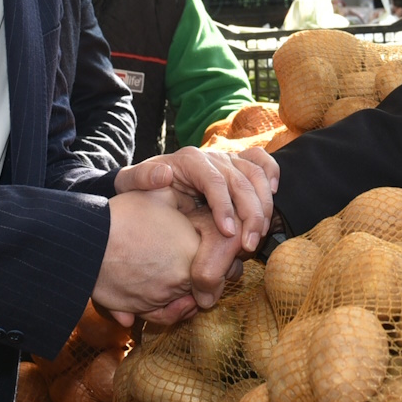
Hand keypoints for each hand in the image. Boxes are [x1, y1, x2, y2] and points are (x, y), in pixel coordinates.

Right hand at [96, 187, 239, 324]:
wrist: (86, 244)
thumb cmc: (122, 216)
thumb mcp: (158, 195)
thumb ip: (184, 196)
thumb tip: (195, 197)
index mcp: (194, 248)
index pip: (228, 257)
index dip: (228, 251)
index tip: (221, 246)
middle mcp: (184, 278)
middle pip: (215, 282)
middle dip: (215, 273)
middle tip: (210, 263)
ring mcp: (164, 296)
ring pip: (193, 301)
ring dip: (194, 292)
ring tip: (190, 280)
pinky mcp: (145, 309)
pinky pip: (169, 316)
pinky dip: (174, 311)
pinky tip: (174, 299)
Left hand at [116, 146, 275, 252]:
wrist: (150, 178)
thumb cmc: (141, 186)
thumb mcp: (130, 182)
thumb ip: (139, 178)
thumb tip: (164, 174)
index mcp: (189, 159)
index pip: (214, 180)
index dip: (224, 206)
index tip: (228, 233)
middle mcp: (213, 156)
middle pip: (241, 180)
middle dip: (250, 214)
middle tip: (248, 246)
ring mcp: (228, 159)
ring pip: (256, 174)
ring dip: (264, 205)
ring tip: (259, 235)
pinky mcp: (239, 165)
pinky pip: (262, 163)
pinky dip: (271, 176)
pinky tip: (272, 196)